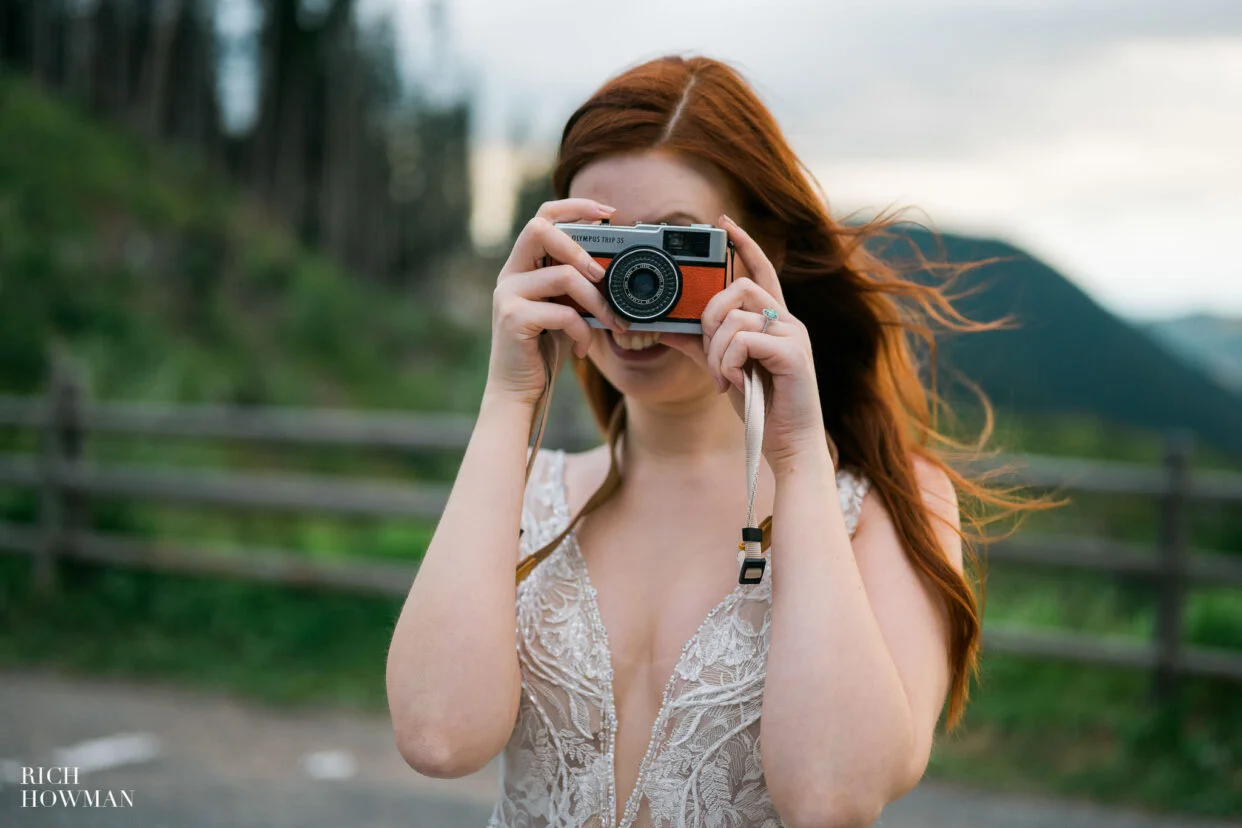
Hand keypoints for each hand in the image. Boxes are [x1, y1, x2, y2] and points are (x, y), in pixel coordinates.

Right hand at [484, 199, 630, 406]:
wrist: (519, 391)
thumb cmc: (544, 349)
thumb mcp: (563, 308)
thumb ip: (575, 285)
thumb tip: (613, 266)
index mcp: (522, 266)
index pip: (543, 217)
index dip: (575, 207)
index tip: (608, 214)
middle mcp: (510, 274)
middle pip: (540, 228)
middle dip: (579, 246)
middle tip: (602, 274)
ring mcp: (507, 295)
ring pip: (563, 275)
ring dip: (596, 300)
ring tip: (611, 322)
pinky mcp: (512, 319)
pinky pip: (562, 313)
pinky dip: (583, 332)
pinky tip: (584, 348)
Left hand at [661, 214, 827, 472]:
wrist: (788, 443)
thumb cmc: (761, 405)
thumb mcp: (722, 368)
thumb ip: (698, 346)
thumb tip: (662, 328)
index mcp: (773, 320)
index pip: (760, 270)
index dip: (744, 244)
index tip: (725, 222)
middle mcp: (787, 321)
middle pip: (740, 287)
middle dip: (711, 314)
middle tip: (708, 348)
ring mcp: (793, 335)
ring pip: (737, 317)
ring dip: (717, 350)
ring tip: (724, 378)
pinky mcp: (793, 354)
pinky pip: (745, 340)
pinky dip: (729, 362)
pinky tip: (733, 383)